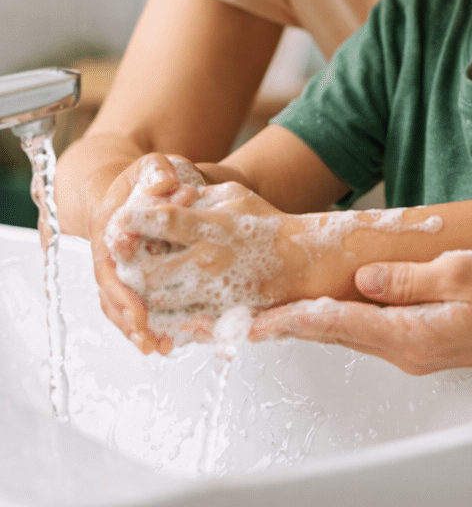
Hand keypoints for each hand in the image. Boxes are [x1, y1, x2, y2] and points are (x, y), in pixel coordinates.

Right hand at [89, 153, 201, 354]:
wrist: (145, 182)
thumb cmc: (150, 175)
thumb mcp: (153, 165)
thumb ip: (157, 171)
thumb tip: (166, 185)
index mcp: (108, 231)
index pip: (109, 269)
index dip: (123, 294)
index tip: (140, 314)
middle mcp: (110, 254)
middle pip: (113, 296)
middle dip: (130, 321)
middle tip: (151, 341)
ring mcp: (121, 268)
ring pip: (122, 306)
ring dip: (139, 329)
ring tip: (163, 348)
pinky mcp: (137, 275)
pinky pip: (139, 303)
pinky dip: (153, 321)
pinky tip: (172, 339)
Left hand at [107, 178, 317, 331]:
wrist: (304, 261)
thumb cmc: (267, 223)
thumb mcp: (234, 196)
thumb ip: (198, 195)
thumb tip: (163, 196)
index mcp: (212, 227)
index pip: (160, 221)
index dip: (134, 221)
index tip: (122, 221)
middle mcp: (209, 260)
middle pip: (147, 270)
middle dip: (132, 266)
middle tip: (128, 260)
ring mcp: (214, 292)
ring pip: (156, 301)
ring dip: (144, 293)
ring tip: (145, 281)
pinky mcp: (220, 315)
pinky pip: (178, 322)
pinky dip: (164, 315)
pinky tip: (165, 303)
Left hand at [249, 250, 471, 374]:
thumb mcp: (464, 272)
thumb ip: (409, 278)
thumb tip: (362, 278)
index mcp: (411, 334)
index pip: (336, 324)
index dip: (290, 319)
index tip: (249, 321)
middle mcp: (406, 350)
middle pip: (334, 333)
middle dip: (287, 323)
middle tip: (240, 317)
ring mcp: (416, 350)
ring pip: (350, 332)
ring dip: (310, 321)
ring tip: (271, 309)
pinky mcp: (425, 342)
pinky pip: (371, 329)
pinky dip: (339, 319)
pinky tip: (327, 308)